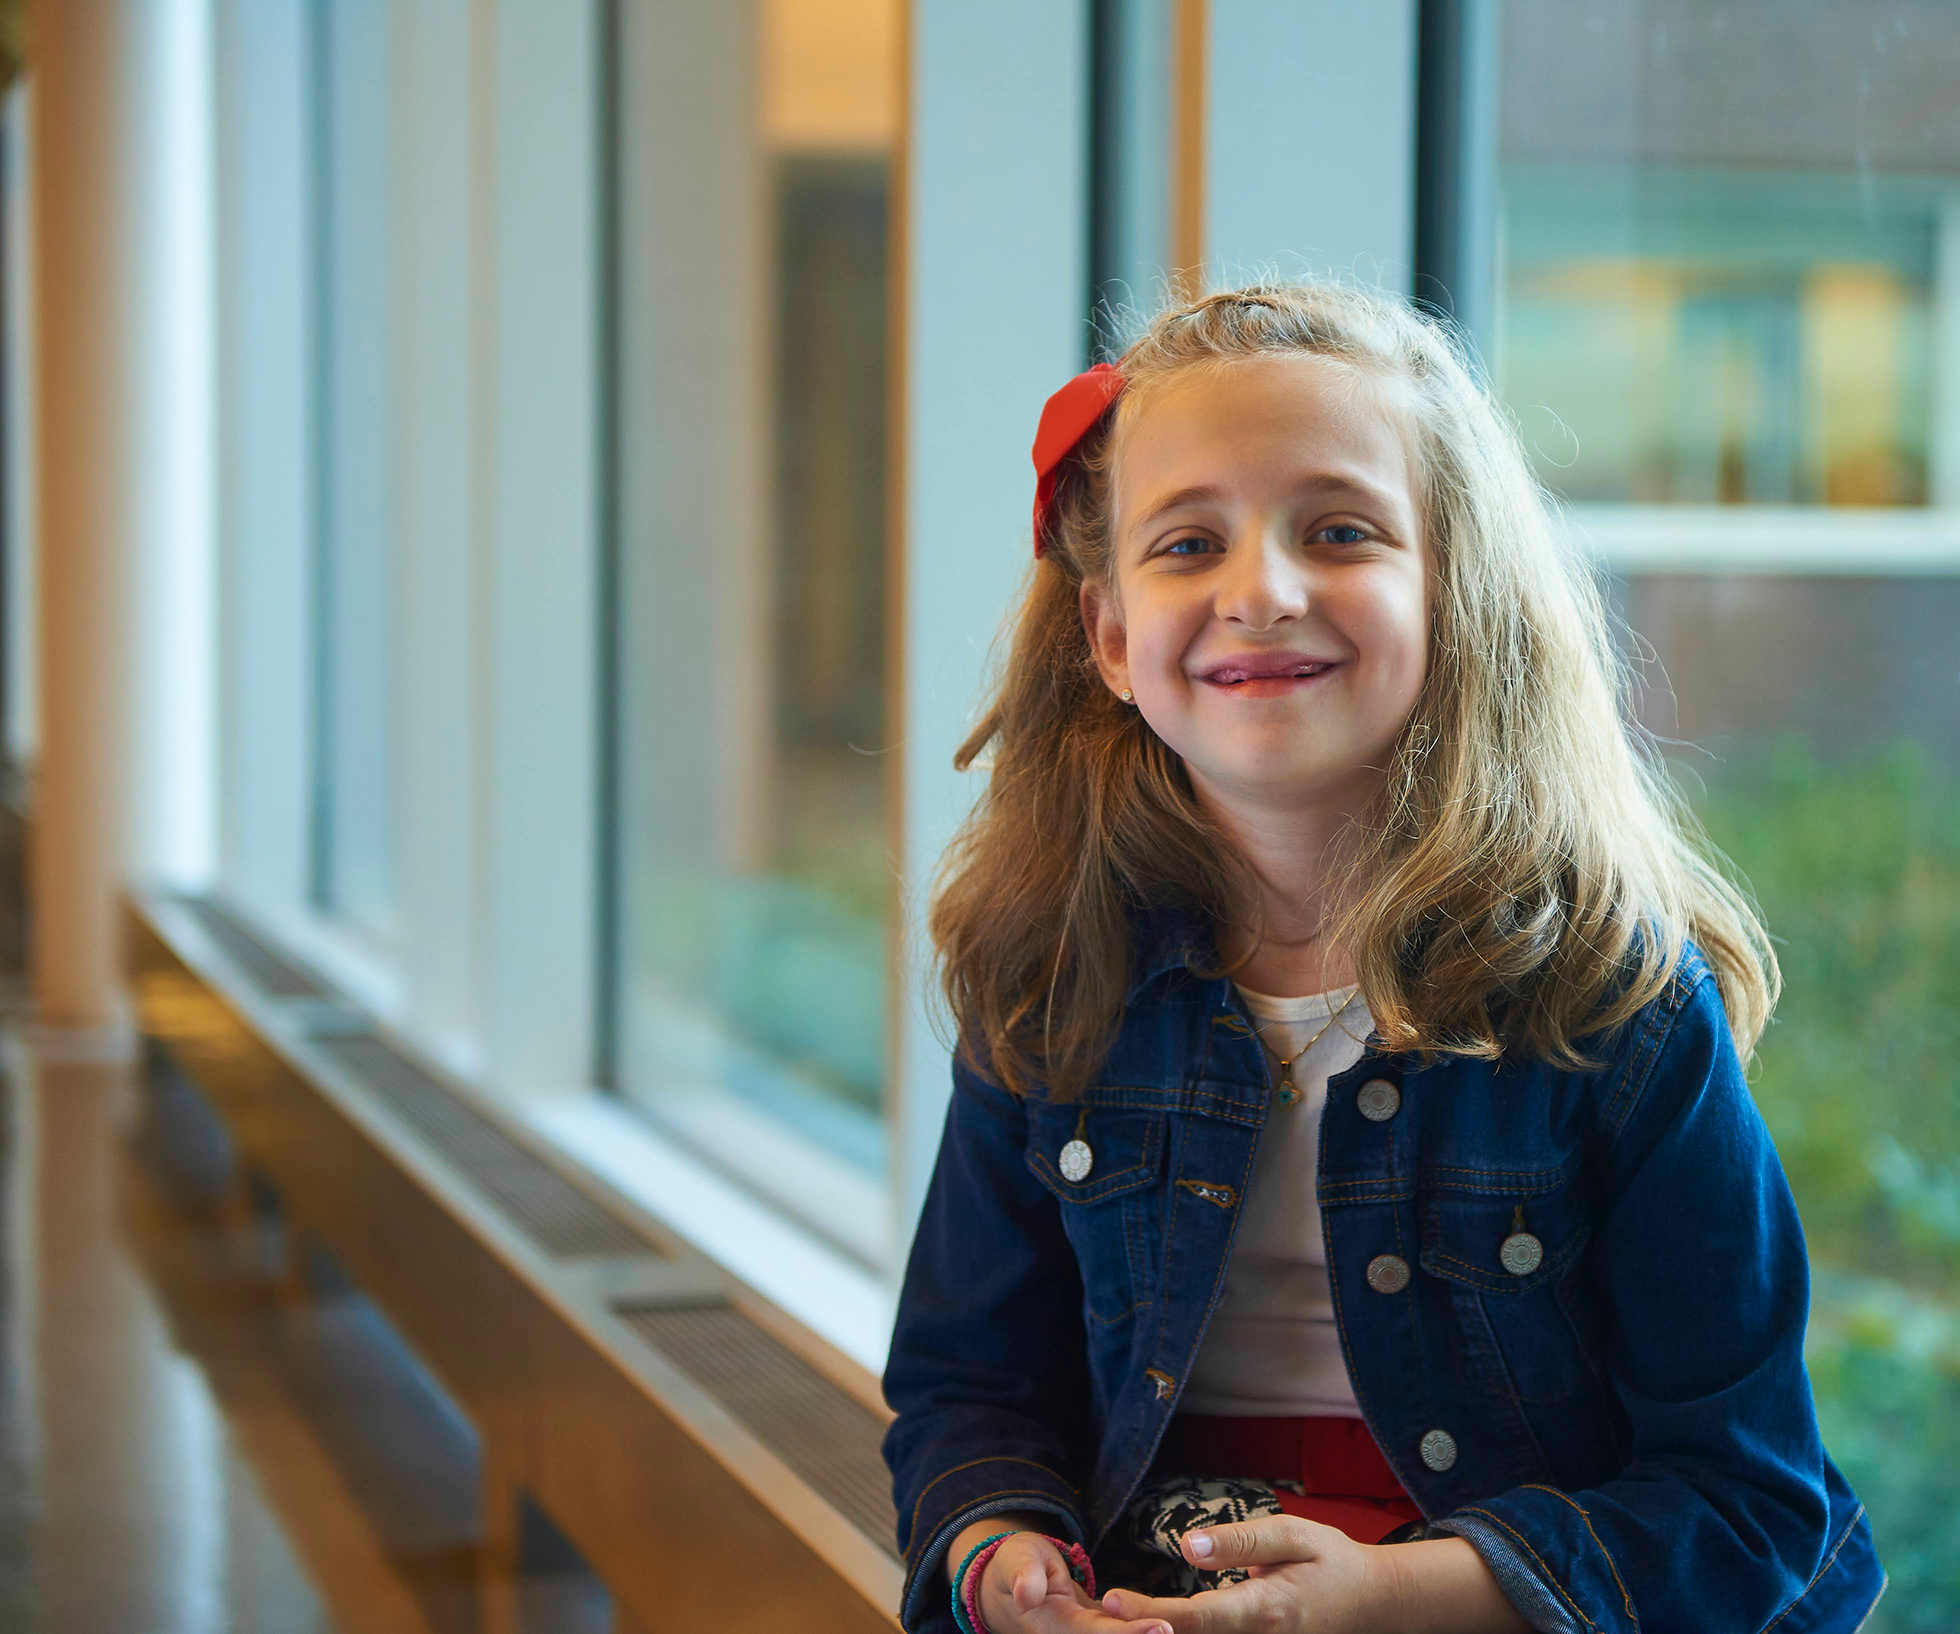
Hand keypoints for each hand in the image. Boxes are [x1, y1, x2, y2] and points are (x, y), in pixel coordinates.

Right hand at [972, 1531, 1175, 1633]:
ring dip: (1149, 1633)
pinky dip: (1147, 1630)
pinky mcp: (1101, 1633)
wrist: (1011, 1587)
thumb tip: (1027, 1593)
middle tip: (1179, 1627)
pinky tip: (1169, 1627)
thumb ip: (1023, 1573)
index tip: (1163, 1628)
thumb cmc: (1016, 1566)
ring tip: (1184, 1626)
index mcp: (1056, 1627)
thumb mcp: (1015, 1559)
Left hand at [1097, 1515, 1393, 1633]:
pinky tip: (1150, 1625)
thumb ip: (1241, 1541)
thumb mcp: (1293, 1534)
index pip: (1196, 1618)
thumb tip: (1189, 1548)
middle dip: (1143, 1632)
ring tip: (1112, 1618)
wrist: (1374, 1603)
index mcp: (1263, 1609)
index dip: (1150, 1613)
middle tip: (1094, 1615)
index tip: (1110, 1600)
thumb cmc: (1330, 1561)